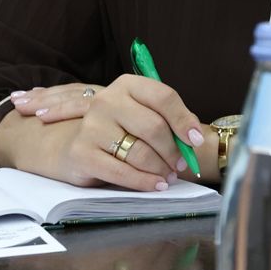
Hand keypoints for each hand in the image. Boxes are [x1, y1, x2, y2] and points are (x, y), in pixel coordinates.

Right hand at [0, 74, 205, 190]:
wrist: (74, 143)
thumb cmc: (120, 128)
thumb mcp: (142, 113)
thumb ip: (168, 119)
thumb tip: (195, 138)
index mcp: (127, 84)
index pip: (164, 97)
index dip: (184, 120)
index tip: (196, 140)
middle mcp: (107, 100)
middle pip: (154, 126)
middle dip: (173, 150)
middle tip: (182, 164)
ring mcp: (92, 126)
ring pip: (140, 151)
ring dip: (160, 168)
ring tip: (169, 175)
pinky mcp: (82, 152)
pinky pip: (121, 171)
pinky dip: (144, 181)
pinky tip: (156, 185)